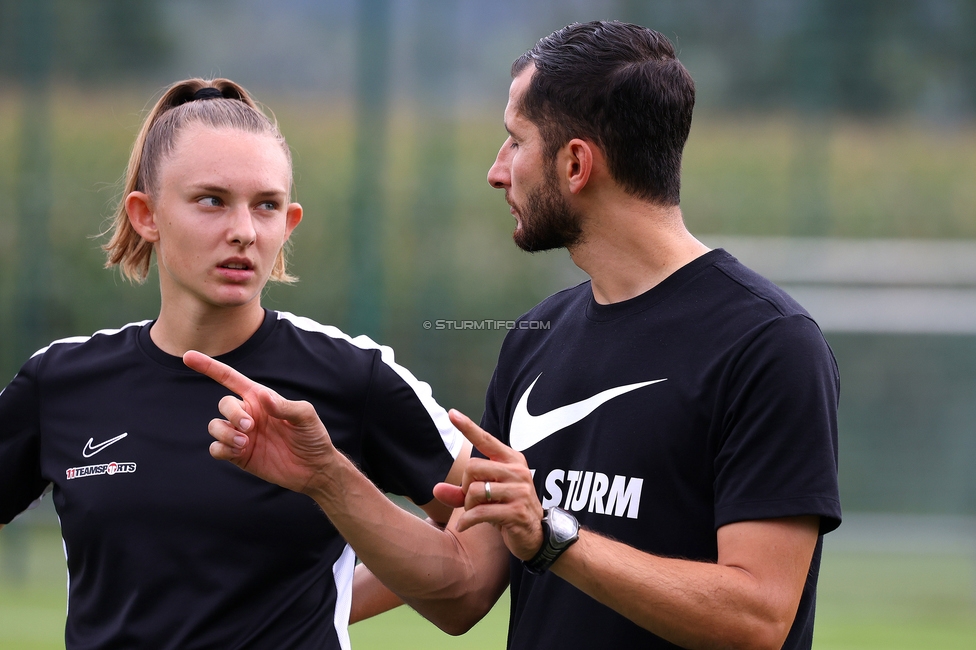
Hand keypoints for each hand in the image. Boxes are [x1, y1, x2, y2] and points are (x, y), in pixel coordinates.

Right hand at [183, 350, 336, 494]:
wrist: (314, 468)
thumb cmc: (312, 437)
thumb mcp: (305, 416)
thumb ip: (284, 406)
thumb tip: (262, 397)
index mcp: (260, 398)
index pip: (230, 378)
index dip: (209, 367)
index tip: (188, 356)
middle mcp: (248, 414)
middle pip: (223, 404)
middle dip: (232, 413)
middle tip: (250, 427)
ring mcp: (242, 435)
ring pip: (215, 426)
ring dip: (225, 432)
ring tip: (244, 442)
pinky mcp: (239, 455)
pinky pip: (216, 448)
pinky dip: (221, 448)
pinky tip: (239, 451)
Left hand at [432, 410, 543, 560]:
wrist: (535, 534)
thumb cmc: (507, 509)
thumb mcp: (486, 497)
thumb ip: (461, 492)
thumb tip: (435, 489)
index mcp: (511, 460)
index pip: (486, 440)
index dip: (468, 427)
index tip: (451, 413)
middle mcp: (517, 470)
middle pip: (472, 467)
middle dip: (464, 486)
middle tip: (470, 499)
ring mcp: (519, 491)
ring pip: (474, 490)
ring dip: (467, 506)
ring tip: (474, 514)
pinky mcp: (516, 511)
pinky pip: (480, 512)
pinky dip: (467, 521)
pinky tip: (464, 526)